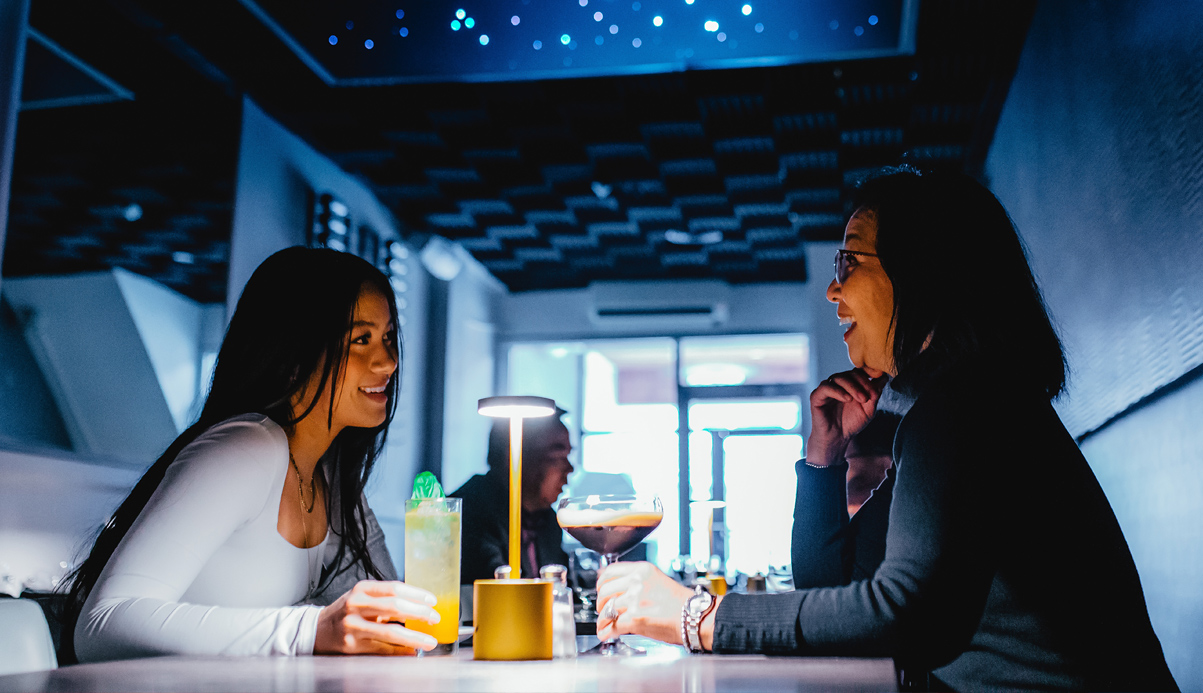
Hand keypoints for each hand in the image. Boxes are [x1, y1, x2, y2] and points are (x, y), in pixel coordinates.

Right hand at [314, 580, 439, 654]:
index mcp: (362, 589)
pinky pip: (382, 649)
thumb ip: (385, 599)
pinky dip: (399, 651)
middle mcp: (356, 605)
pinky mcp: (352, 645)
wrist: (316, 630)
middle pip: (395, 607)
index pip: (395, 588)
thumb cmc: (345, 612)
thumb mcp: (361, 598)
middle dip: (420, 614)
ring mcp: (353, 626)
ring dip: (414, 638)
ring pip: (390, 632)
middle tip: (434, 619)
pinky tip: (411, 652)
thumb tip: (419, 606)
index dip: (416, 594)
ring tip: (429, 641)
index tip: (432, 601)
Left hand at [596, 562, 694, 645]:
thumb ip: (637, 582)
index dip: (601, 583)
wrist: (695, 617)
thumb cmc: (681, 603)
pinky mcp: (636, 618)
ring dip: (602, 619)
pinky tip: (606, 634)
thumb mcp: (657, 581)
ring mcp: (636, 599)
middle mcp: (637, 582)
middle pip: (605, 590)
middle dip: (600, 603)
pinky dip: (606, 632)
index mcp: (642, 570)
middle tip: (602, 610)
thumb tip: (617, 588)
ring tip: (603, 625)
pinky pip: (613, 625)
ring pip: (607, 608)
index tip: (600, 589)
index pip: (610, 571)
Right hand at [806, 369, 887, 466]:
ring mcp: (826, 389)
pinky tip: (847, 399)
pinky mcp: (816, 396)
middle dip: (863, 382)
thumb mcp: (869, 409)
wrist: (837, 439)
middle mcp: (838, 384)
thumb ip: (875, 393)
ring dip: (853, 387)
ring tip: (862, 399)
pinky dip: (838, 391)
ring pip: (838, 378)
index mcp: (850, 384)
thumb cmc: (851, 423)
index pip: (859, 371)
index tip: (878, 378)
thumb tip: (884, 377)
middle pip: (850, 373)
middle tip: (870, 396)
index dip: (869, 373)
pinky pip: (825, 387)